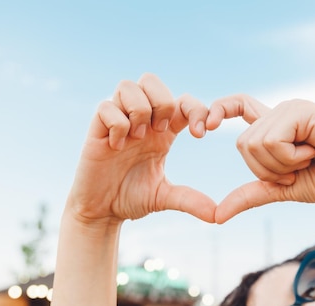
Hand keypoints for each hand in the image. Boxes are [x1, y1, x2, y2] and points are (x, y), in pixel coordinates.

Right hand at [67, 73, 215, 224]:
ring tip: (138, 137)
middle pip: (151, 80)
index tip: (201, 134)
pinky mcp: (96, 130)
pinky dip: (117, 124)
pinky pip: (106, 107)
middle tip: (162, 131)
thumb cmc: (131, 198)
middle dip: (163, 102)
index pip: (181, 101)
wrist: (101, 211)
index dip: (196, 109)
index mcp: (162, 131)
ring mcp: (117, 122)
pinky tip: (116, 146)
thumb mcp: (164, 197)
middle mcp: (140, 121)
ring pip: (128, 86)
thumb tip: (218, 215)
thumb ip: (190, 200)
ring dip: (138, 110)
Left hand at [209, 96, 314, 222]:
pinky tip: (313, 152)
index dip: (217, 110)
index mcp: (272, 126)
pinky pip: (273, 140)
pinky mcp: (301, 110)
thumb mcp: (278, 189)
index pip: (236, 105)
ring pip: (255, 143)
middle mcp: (278, 112)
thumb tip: (217, 216)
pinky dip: (290, 158)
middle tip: (297, 168)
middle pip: (242, 144)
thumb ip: (249, 195)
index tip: (204, 129)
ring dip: (281, 165)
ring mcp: (290, 108)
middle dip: (267, 169)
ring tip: (307, 159)